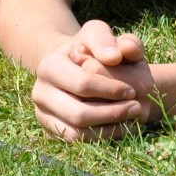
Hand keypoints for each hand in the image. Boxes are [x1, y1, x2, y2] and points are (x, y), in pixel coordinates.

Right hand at [30, 20, 158, 141]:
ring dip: (108, 130)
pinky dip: (101, 138)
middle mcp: (40, 93)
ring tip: (130, 119)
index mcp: (48, 67)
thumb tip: (113, 57)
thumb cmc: (88, 48)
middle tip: (136, 108)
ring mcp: (42, 115)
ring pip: (76, 134)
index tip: (133, 90)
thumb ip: (107, 39)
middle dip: (112, 113)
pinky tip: (119, 127)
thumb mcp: (96, 33)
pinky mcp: (50, 131)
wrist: (69, 64)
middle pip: (78, 114)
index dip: (111, 90)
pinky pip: (76, 142)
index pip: (82, 85)